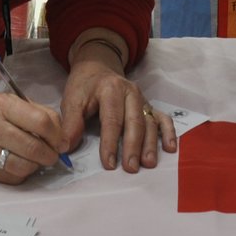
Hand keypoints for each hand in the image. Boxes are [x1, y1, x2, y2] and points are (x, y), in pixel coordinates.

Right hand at [0, 92, 66, 184]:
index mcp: (3, 105)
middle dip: (52, 154)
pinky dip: (23, 173)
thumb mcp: (6, 102)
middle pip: (35, 147)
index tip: (63, 141)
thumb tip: (61, 133)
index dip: (58, 135)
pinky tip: (22, 164)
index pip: (41, 122)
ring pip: (26, 166)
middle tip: (54, 154)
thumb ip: (35, 112)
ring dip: (38, 165)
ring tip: (38, 159)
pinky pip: (14, 177)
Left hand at [60, 58, 176, 172]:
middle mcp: (131, 92)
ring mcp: (143, 99)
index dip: (110, 143)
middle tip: (131, 168)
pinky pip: (163, 118)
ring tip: (149, 163)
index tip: (109, 164)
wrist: (97, 67)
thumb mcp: (71, 100)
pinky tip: (170, 148)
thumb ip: (70, 124)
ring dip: (151, 144)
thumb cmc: (84, 87)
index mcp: (111, 89)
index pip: (112, 119)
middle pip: (135, 122)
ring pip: (150, 122)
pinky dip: (169, 132)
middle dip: (134, 146)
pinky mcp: (149, 106)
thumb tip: (65, 148)